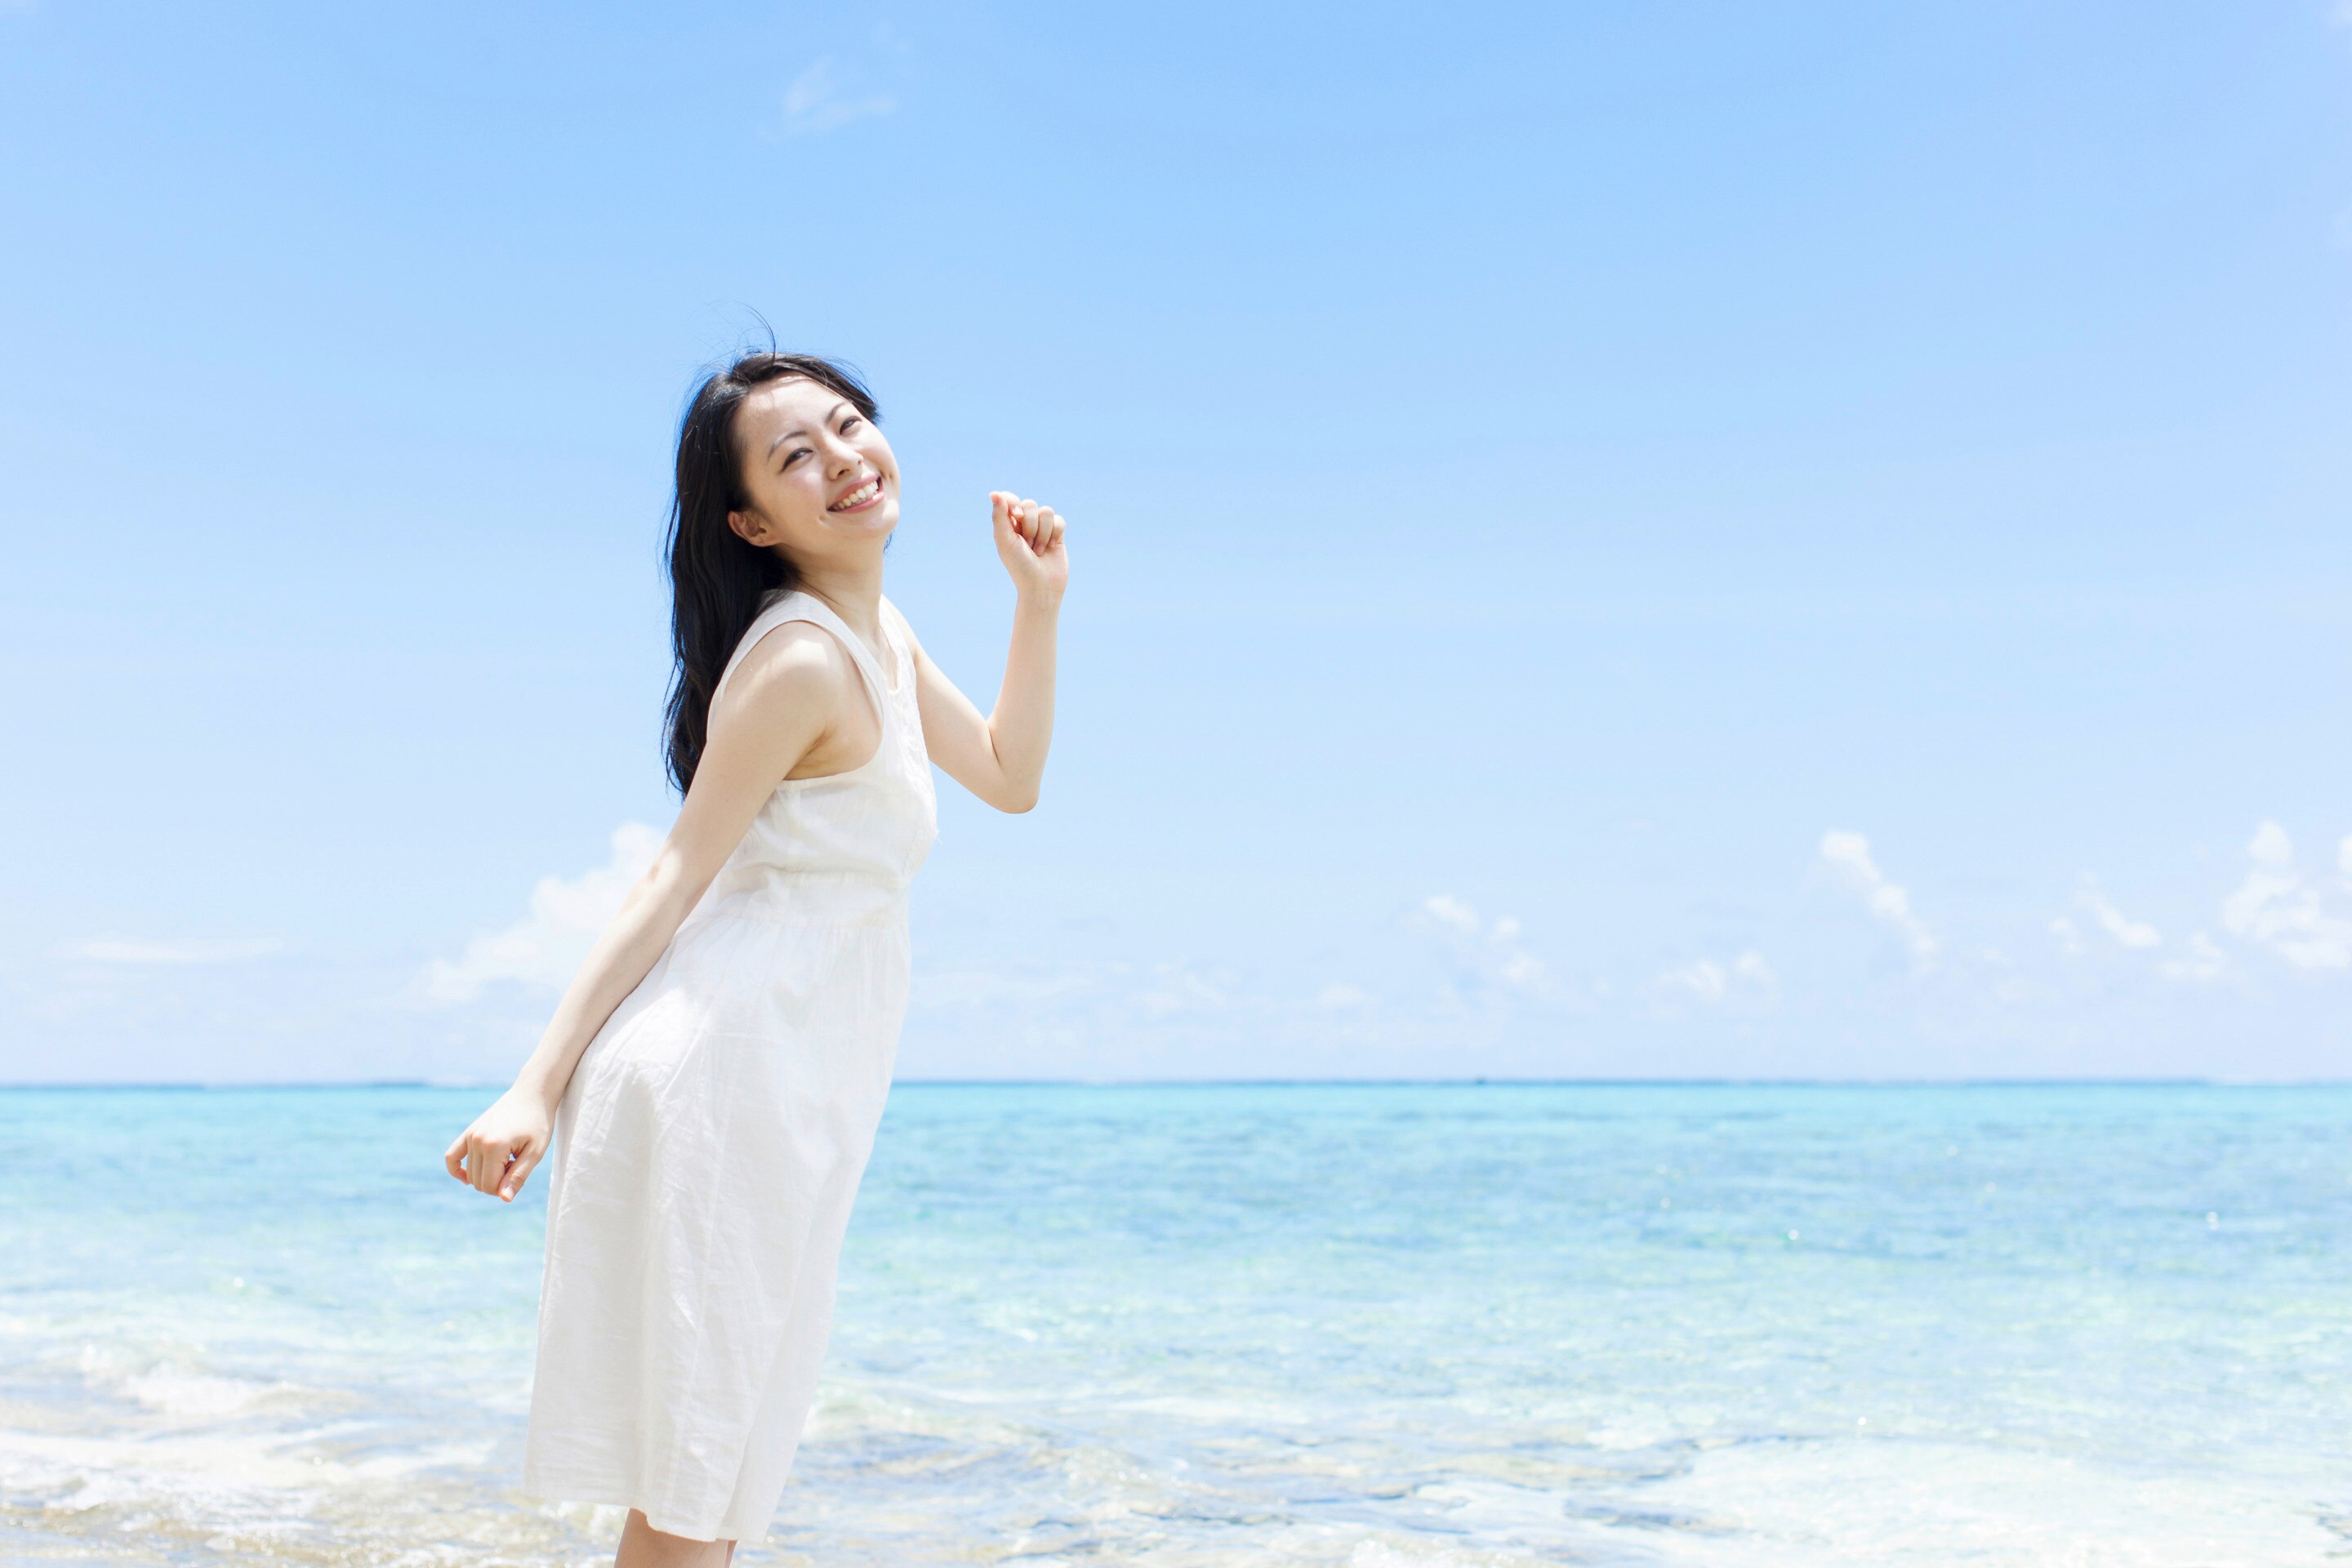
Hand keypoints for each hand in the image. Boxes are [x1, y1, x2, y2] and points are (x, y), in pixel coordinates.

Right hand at [442, 1086, 552, 1201]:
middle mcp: (477, 1140)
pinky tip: (467, 1178)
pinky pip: (452, 1156)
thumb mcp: (535, 1152)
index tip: (520, 1173)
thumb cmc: (538, 1123)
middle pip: (478, 1182)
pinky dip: (457, 1170)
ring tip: (508, 1158)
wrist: (532, 1094)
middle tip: (516, 1164)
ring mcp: (470, 1135)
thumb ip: (518, 1176)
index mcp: (494, 1146)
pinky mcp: (469, 1131)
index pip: (489, 1186)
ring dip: (488, 1174)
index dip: (505, 1188)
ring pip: (470, 1173)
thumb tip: (504, 1199)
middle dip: (497, 1182)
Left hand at [990, 491, 1068, 604]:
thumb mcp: (1005, 541)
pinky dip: (1055, 534)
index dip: (1014, 504)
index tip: (1016, 516)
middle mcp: (1024, 524)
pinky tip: (1050, 547)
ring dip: (1042, 533)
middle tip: (1027, 544)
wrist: (1041, 586)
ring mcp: (1041, 528)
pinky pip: (1059, 520)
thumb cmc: (1019, 566)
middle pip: (1030, 504)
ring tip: (1038, 550)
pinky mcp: (1057, 533)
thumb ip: (999, 516)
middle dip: (1030, 525)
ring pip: (1046, 511)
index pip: (1009, 499)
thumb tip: (994, 493)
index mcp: (1007, 524)